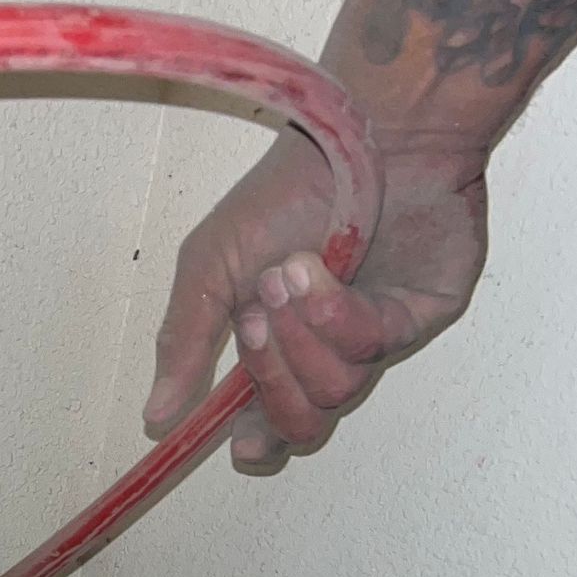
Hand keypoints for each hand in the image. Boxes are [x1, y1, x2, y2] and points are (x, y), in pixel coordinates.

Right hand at [143, 126, 489, 472]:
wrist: (362, 131)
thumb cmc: (286, 190)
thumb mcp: (211, 265)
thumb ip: (184, 342)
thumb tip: (154, 415)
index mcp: (280, 346)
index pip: (272, 422)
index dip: (260, 442)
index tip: (241, 445)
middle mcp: (331, 350)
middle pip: (304, 423)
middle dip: (272, 379)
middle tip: (253, 319)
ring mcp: (379, 335)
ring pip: (338, 392)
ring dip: (303, 337)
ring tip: (289, 274)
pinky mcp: (422, 313)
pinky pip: (376, 347)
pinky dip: (339, 315)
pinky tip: (323, 270)